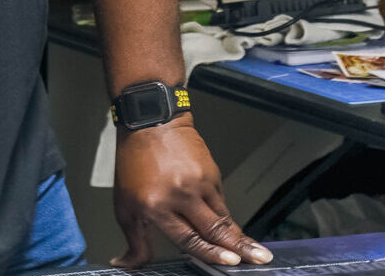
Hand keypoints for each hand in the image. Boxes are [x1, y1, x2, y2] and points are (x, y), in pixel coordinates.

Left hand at [111, 119, 270, 268]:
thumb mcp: (125, 206)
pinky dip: (225, 215)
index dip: (212, 253)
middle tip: (260, 259)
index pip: (189, 237)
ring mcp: (199, 181)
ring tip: (256, 250)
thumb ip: (134, 241)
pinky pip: (220, 200)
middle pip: (215, 228)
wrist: (151, 122)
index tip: (230, 263)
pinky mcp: (211, 172)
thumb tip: (129, 265)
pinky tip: (231, 227)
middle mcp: (180, 194)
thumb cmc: (135, 162)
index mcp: (157, 205)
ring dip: (240, 234)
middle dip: (239, 247)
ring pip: (223, 215)